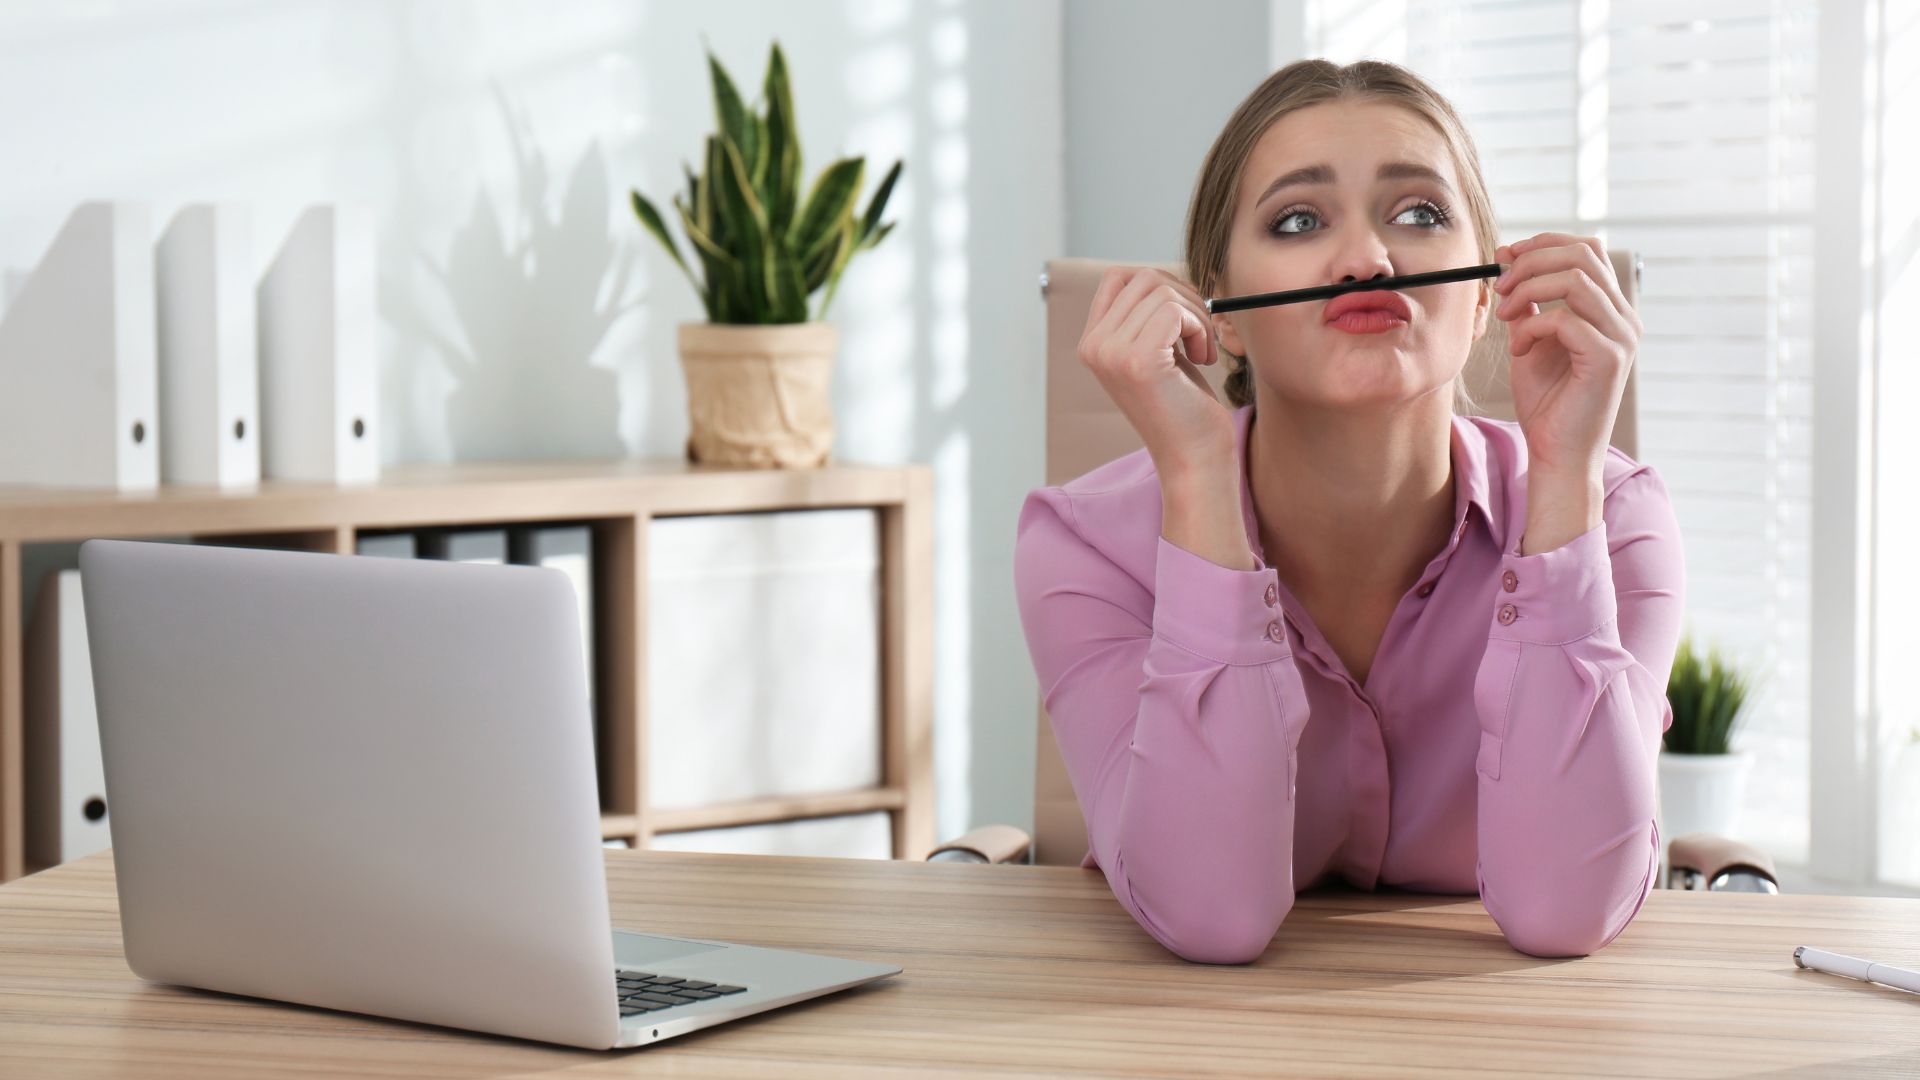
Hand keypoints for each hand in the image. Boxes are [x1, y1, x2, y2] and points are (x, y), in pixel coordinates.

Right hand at [1078, 266, 1232, 472]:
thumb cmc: (1184, 404)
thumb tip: (1163, 274)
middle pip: (1144, 277)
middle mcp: (1093, 346)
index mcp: (1092, 343)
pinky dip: (1199, 327)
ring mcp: (1111, 353)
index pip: (1118, 277)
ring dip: (1197, 314)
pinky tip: (1202, 358)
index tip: (1183, 317)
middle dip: (1185, 297)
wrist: (1193, 457)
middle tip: (1200, 335)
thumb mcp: (1157, 351)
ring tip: (1202, 351)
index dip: (1160, 285)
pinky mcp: (1138, 361)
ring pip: (1163, 290)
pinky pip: (1175, 310)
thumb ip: (1147, 315)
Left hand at [1493, 233, 1641, 551]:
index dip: (1543, 243)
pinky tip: (1518, 347)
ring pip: (1576, 280)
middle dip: (1532, 261)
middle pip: (1583, 254)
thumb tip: (1512, 262)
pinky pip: (1565, 319)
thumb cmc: (1546, 401)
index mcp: (1610, 309)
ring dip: (1529, 289)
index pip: (1587, 249)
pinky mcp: (1609, 359)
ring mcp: (1622, 337)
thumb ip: (1530, 303)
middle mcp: (1625, 318)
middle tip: (1499, 283)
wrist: (1557, 452)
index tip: (1504, 255)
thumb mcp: (1532, 339)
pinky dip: (1532, 325)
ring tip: (1505, 314)